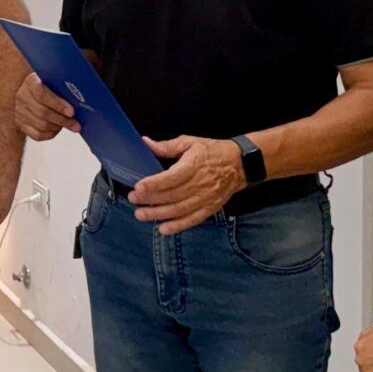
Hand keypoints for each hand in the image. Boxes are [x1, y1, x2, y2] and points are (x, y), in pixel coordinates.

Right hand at [14, 73, 80, 140]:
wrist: (33, 91)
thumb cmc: (50, 85)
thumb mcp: (54, 81)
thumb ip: (63, 88)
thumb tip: (80, 101)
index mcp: (31, 82)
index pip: (42, 94)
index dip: (58, 104)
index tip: (72, 112)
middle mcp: (22, 96)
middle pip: (43, 112)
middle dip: (62, 120)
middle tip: (76, 124)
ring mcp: (19, 111)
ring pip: (41, 125)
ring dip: (58, 127)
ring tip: (69, 125)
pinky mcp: (20, 123)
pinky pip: (37, 135)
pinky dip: (50, 134)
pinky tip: (58, 130)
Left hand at [128, 136, 244, 233]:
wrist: (239, 164)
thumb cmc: (212, 152)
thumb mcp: (190, 142)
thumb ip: (167, 146)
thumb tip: (145, 142)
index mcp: (194, 165)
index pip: (172, 177)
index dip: (154, 184)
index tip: (138, 187)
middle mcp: (200, 184)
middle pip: (172, 195)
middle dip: (150, 199)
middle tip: (133, 200)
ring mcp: (206, 198)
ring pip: (179, 210)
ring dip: (159, 214)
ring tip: (141, 215)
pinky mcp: (210, 208)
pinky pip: (192, 219)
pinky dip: (178, 226)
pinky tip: (163, 229)